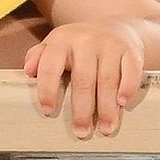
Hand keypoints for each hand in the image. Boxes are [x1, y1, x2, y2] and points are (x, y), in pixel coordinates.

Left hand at [23, 20, 144, 138]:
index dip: (47, 89)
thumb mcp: (56, 44)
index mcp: (62, 40)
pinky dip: (127, 87)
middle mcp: (85, 40)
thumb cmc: (80, 44)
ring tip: (104, 128)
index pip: (51, 65)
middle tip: (81, 131)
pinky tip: (122, 103)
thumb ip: (38, 57)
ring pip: (107, 79)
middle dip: (82, 109)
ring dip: (106, 107)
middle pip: (83, 79)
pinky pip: (131, 71)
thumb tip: (28, 71)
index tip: (48, 111)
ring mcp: (110, 44)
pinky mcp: (131, 51)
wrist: (117, 28)